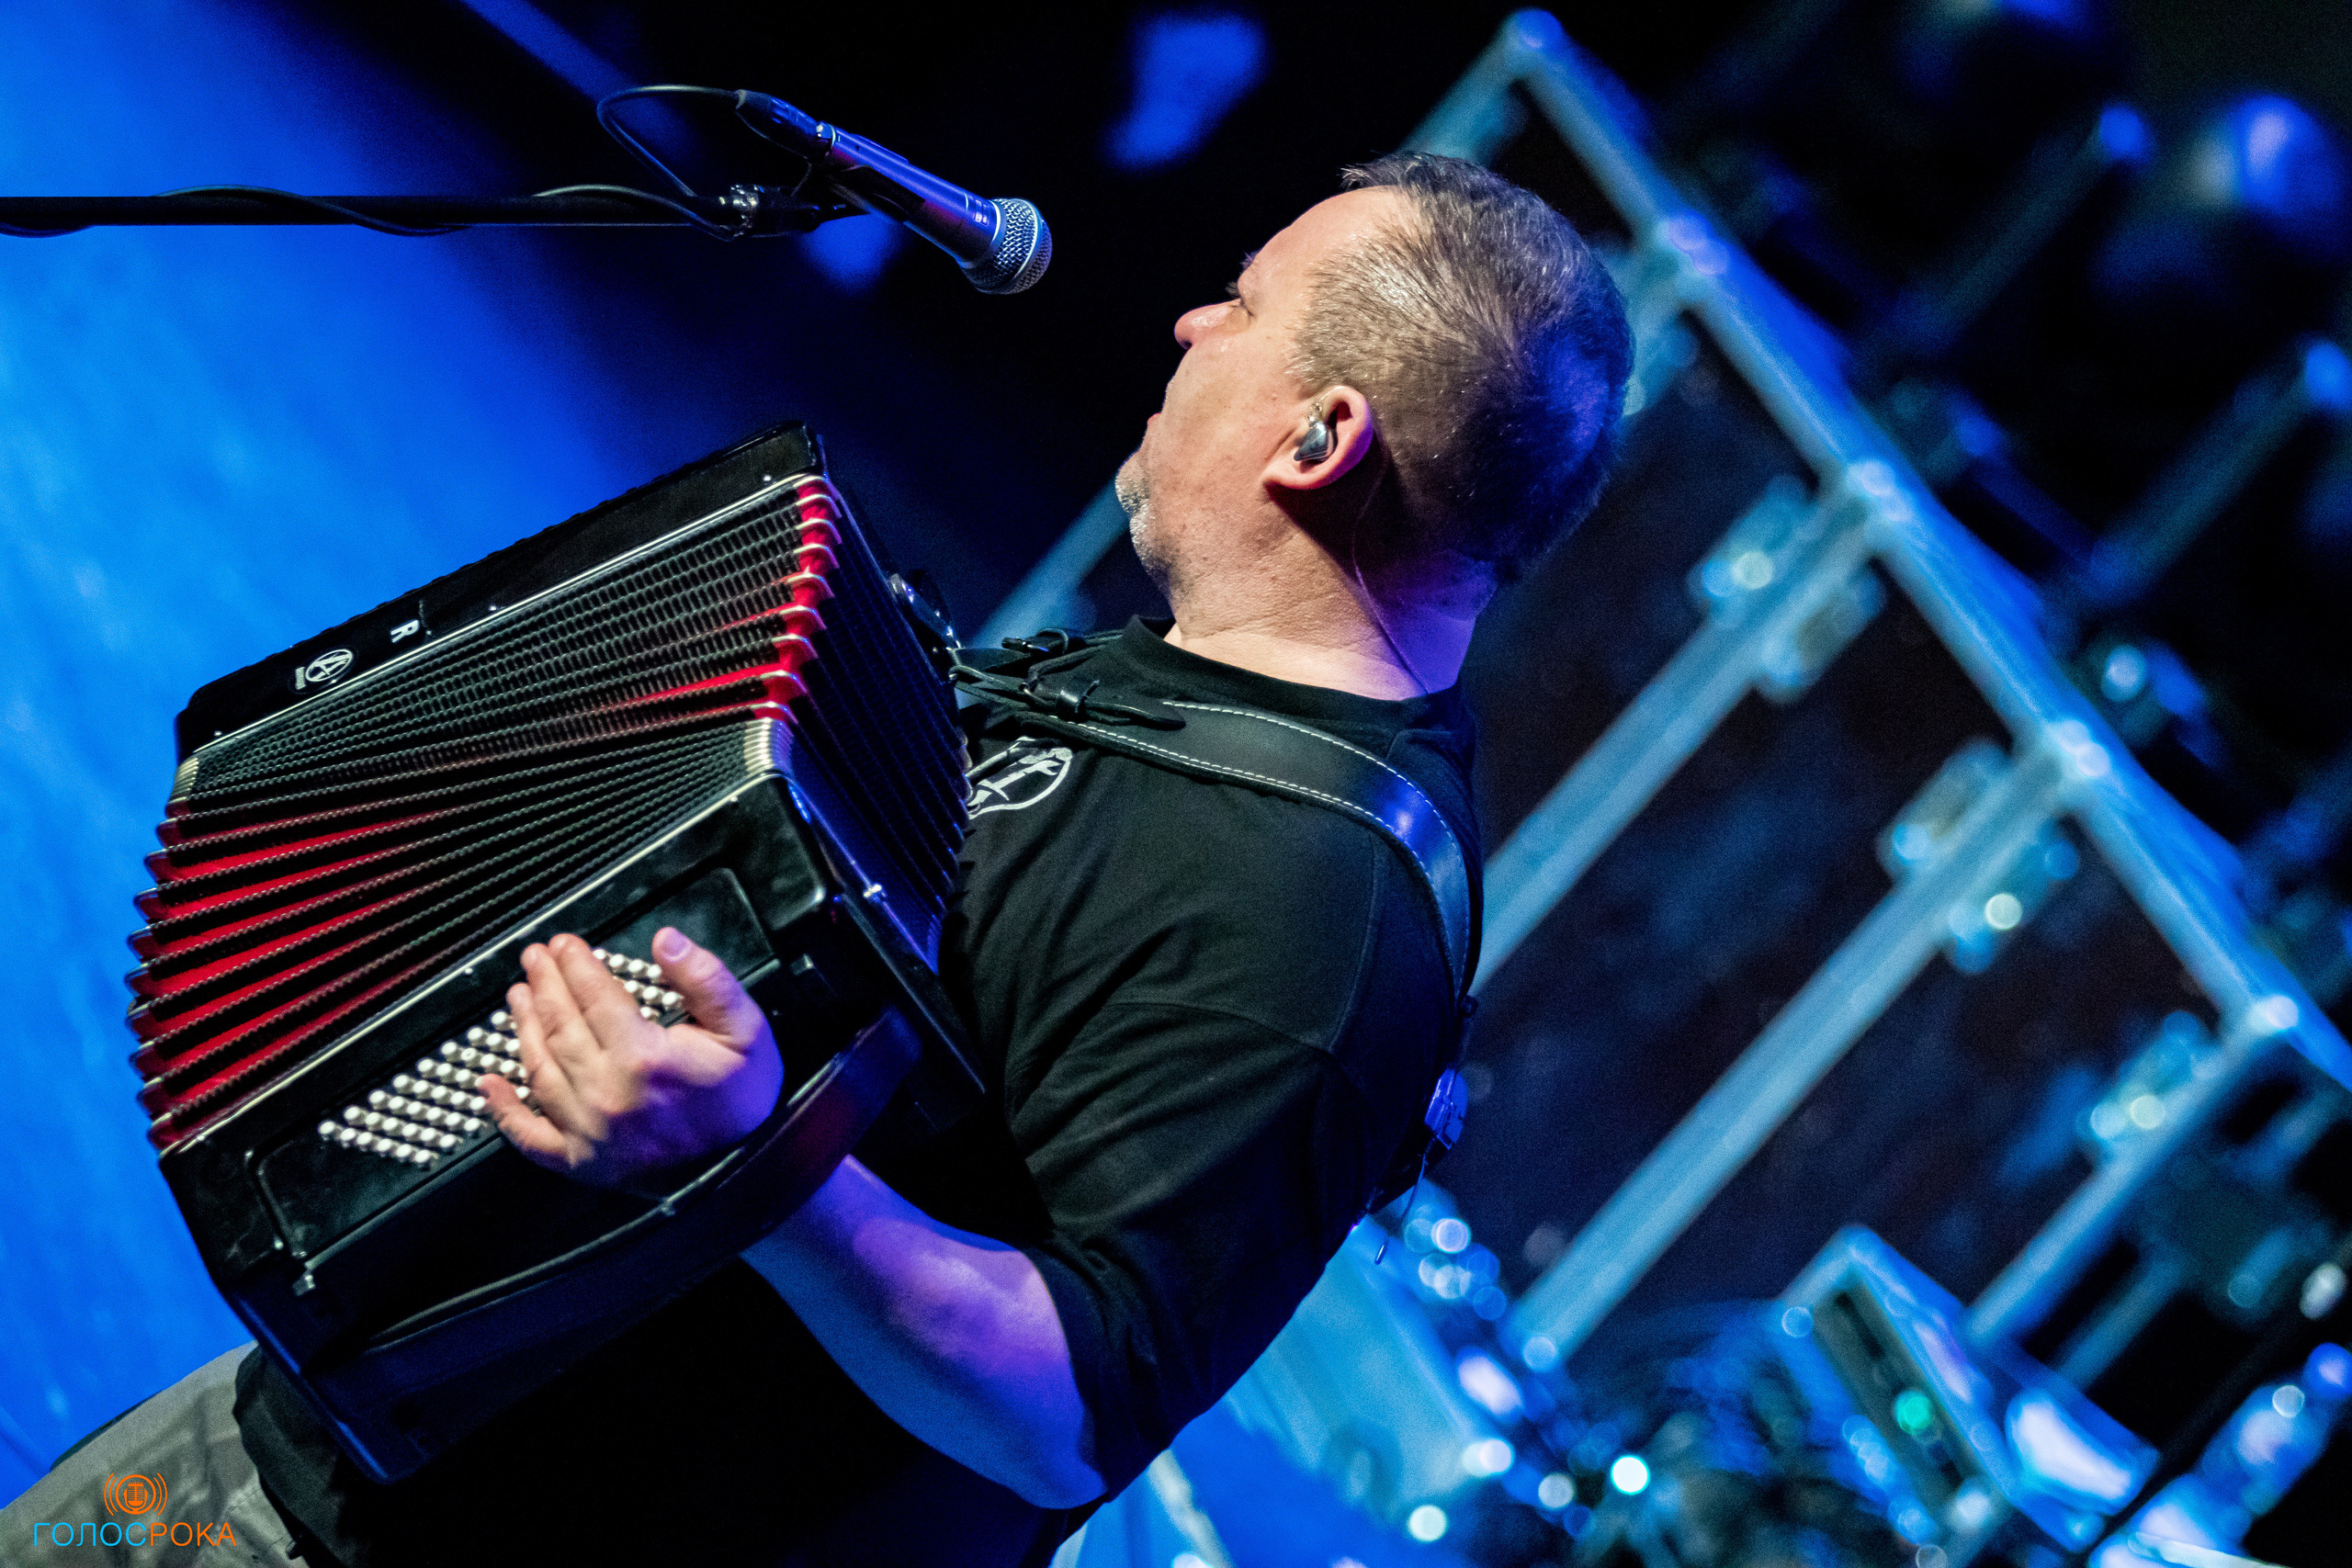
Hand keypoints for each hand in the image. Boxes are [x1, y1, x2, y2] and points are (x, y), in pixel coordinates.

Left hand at [483, 928, 783, 1188]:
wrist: (748, 1166)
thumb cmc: (744, 1099)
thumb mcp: (745, 1028)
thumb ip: (706, 980)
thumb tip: (667, 942)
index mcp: (643, 1057)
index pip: (594, 996)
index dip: (575, 964)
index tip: (564, 944)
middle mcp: (607, 1093)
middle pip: (560, 1026)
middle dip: (545, 984)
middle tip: (535, 958)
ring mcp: (589, 1130)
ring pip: (539, 1068)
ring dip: (523, 1027)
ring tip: (518, 996)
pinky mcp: (582, 1161)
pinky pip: (530, 1136)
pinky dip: (504, 1110)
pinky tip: (488, 1084)